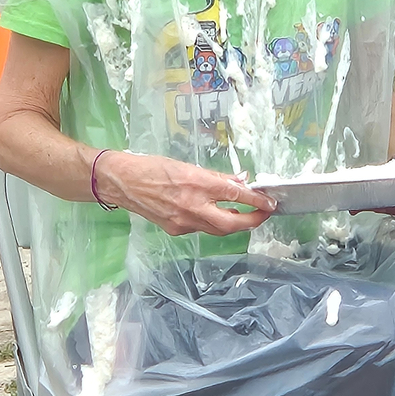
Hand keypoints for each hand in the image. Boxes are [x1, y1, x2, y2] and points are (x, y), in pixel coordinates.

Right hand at [93, 151, 276, 236]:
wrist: (123, 182)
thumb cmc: (154, 167)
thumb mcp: (188, 165)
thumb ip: (215, 176)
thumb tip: (239, 182)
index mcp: (197, 184)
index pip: (235, 194)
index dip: (257, 200)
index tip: (270, 202)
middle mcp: (192, 206)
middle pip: (231, 222)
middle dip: (252, 221)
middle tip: (264, 214)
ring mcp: (183, 222)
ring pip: (217, 229)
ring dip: (234, 223)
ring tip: (243, 214)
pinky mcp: (175, 230)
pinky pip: (201, 229)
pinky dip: (212, 223)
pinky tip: (214, 214)